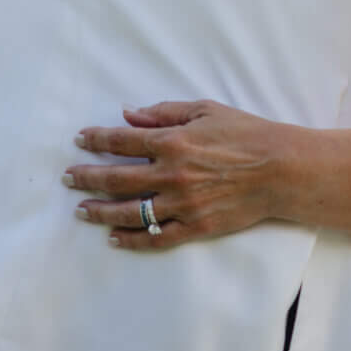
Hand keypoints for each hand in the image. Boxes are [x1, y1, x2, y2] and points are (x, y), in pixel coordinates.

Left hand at [62, 100, 295, 250]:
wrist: (283, 169)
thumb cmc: (247, 134)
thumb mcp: (206, 110)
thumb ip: (163, 113)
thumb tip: (127, 114)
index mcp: (172, 142)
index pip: (121, 142)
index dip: (95, 141)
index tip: (79, 141)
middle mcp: (171, 175)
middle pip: (115, 179)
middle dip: (86, 178)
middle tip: (68, 179)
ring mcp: (182, 204)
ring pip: (129, 212)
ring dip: (100, 212)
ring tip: (82, 211)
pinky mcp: (196, 227)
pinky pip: (156, 237)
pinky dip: (132, 240)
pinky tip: (114, 238)